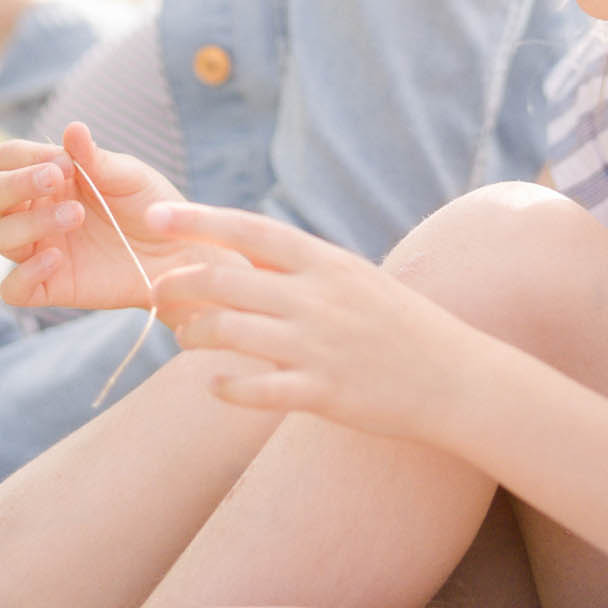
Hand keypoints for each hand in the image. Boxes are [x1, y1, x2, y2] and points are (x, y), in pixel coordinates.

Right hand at [0, 124, 194, 310]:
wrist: (176, 253)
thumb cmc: (150, 205)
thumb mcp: (129, 176)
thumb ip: (96, 158)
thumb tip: (73, 128)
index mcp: (48, 176)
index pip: (8, 158)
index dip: (26, 158)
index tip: (66, 163)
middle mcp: (35, 210)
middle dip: (16, 184)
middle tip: (56, 179)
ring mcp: (38, 249)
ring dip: (29, 222)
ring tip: (76, 216)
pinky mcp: (49, 286)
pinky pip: (11, 288)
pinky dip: (23, 275)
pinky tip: (56, 259)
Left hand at [150, 204, 474, 441]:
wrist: (452, 376)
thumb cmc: (398, 323)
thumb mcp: (352, 277)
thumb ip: (300, 264)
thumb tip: (242, 244)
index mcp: (325, 262)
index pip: (250, 230)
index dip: (198, 220)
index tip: (157, 215)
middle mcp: (317, 298)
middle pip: (226, 280)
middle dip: (179, 283)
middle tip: (154, 289)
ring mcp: (318, 346)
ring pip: (230, 332)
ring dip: (194, 334)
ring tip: (185, 337)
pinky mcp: (321, 392)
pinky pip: (255, 389)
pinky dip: (226, 386)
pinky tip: (215, 384)